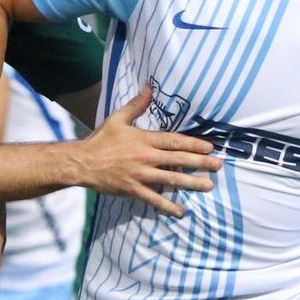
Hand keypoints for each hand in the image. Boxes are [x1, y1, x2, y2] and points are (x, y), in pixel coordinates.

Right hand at [70, 85, 220, 217]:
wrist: (81, 162)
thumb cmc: (100, 140)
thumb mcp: (118, 119)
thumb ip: (136, 105)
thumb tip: (150, 88)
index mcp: (144, 139)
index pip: (174, 141)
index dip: (193, 144)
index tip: (209, 147)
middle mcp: (145, 157)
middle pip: (178, 160)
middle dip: (200, 162)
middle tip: (218, 165)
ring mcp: (140, 175)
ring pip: (170, 179)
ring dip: (191, 183)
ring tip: (208, 186)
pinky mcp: (133, 190)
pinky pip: (154, 199)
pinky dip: (168, 206)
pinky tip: (181, 211)